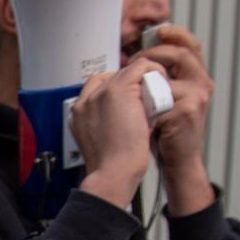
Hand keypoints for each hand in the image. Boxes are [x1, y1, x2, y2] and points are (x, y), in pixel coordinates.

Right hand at [69, 59, 157, 209]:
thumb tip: (125, 117)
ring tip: (154, 99)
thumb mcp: (102, 143)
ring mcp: (100, 93)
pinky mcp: (118, 89)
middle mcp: (85, 100)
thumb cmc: (111, 167)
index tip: (133, 104)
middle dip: (132, 86)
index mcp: (78, 114)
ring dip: (144, 80)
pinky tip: (161, 88)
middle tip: (147, 103)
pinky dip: (155, 73)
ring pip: (127, 71)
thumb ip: (106, 125)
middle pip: (112, 77)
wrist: (113, 172)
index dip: (117, 92)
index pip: (97, 89)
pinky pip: (141, 66)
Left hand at [139, 24, 215, 212]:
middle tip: (134, 60)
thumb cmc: (165, 131)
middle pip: (182, 52)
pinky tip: (138, 107)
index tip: (158, 30)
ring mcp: (196, 96)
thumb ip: (157, 80)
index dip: (175, 34)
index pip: (189, 45)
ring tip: (134, 84)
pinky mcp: (187, 111)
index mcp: (195, 77)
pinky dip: (146, 100)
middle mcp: (201, 83)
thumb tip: (134, 62)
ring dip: (148, 74)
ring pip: (170, 73)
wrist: (176, 160)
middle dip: (156, 51)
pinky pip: (162, 96)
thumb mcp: (163, 99)